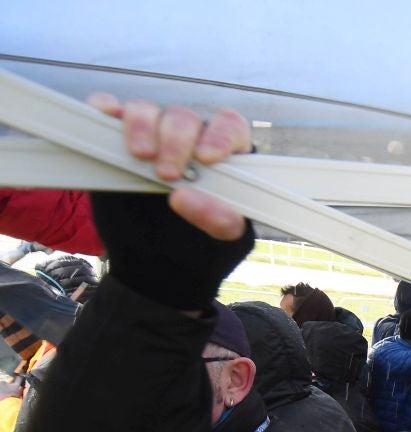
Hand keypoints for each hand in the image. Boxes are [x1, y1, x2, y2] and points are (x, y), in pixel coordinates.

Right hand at [86, 95, 254, 309]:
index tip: (206, 158)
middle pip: (184, 117)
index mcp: (227, 158)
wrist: (157, 268)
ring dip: (142, 126)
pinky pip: (108, 110)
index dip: (220, 135)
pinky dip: (105, 107)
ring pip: (146, 110)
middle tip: (167, 173)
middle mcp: (190, 140)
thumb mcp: (223, 241)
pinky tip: (107, 115)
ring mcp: (151, 137)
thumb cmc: (201, 247)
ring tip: (141, 156)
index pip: (230, 127)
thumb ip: (218, 220)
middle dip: (176, 140)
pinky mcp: (116, 141)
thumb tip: (183, 196)